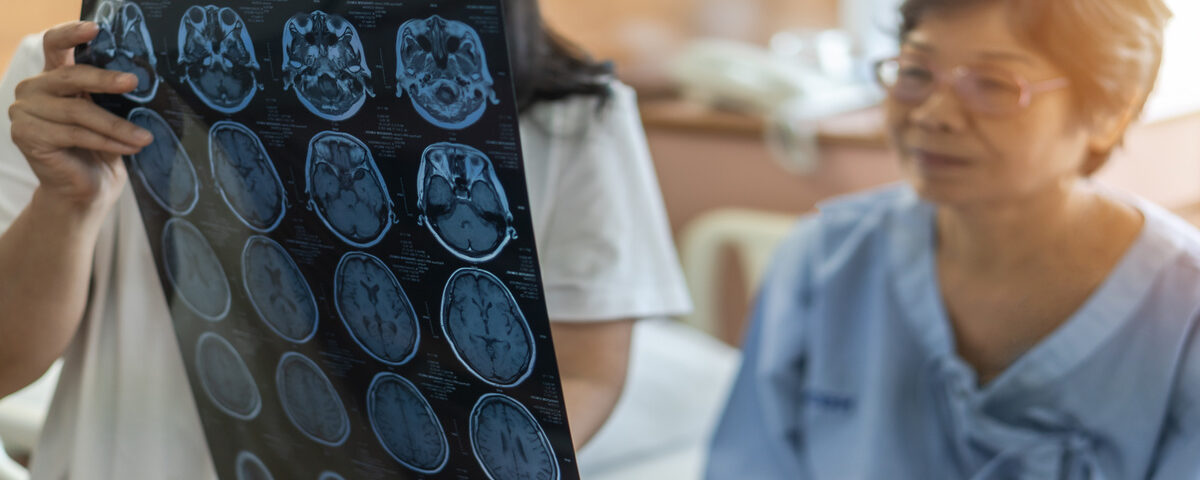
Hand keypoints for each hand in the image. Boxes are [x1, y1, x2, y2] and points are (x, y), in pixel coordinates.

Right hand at [7, 21, 153, 213]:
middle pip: (70, 77)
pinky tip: (130, 147)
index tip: (95, 28)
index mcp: (52, 77)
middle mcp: (33, 89)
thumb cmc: (101, 151)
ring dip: (116, 125)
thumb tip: (140, 75)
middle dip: (105, 80)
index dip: (71, 34)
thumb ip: (111, 93)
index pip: (55, 44)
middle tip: (133, 82)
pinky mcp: (26, 135)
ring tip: (145, 137)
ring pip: (78, 112)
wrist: (86, 191)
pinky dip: (106, 141)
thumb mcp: (108, 114)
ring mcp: (24, 111)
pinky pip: (75, 134)